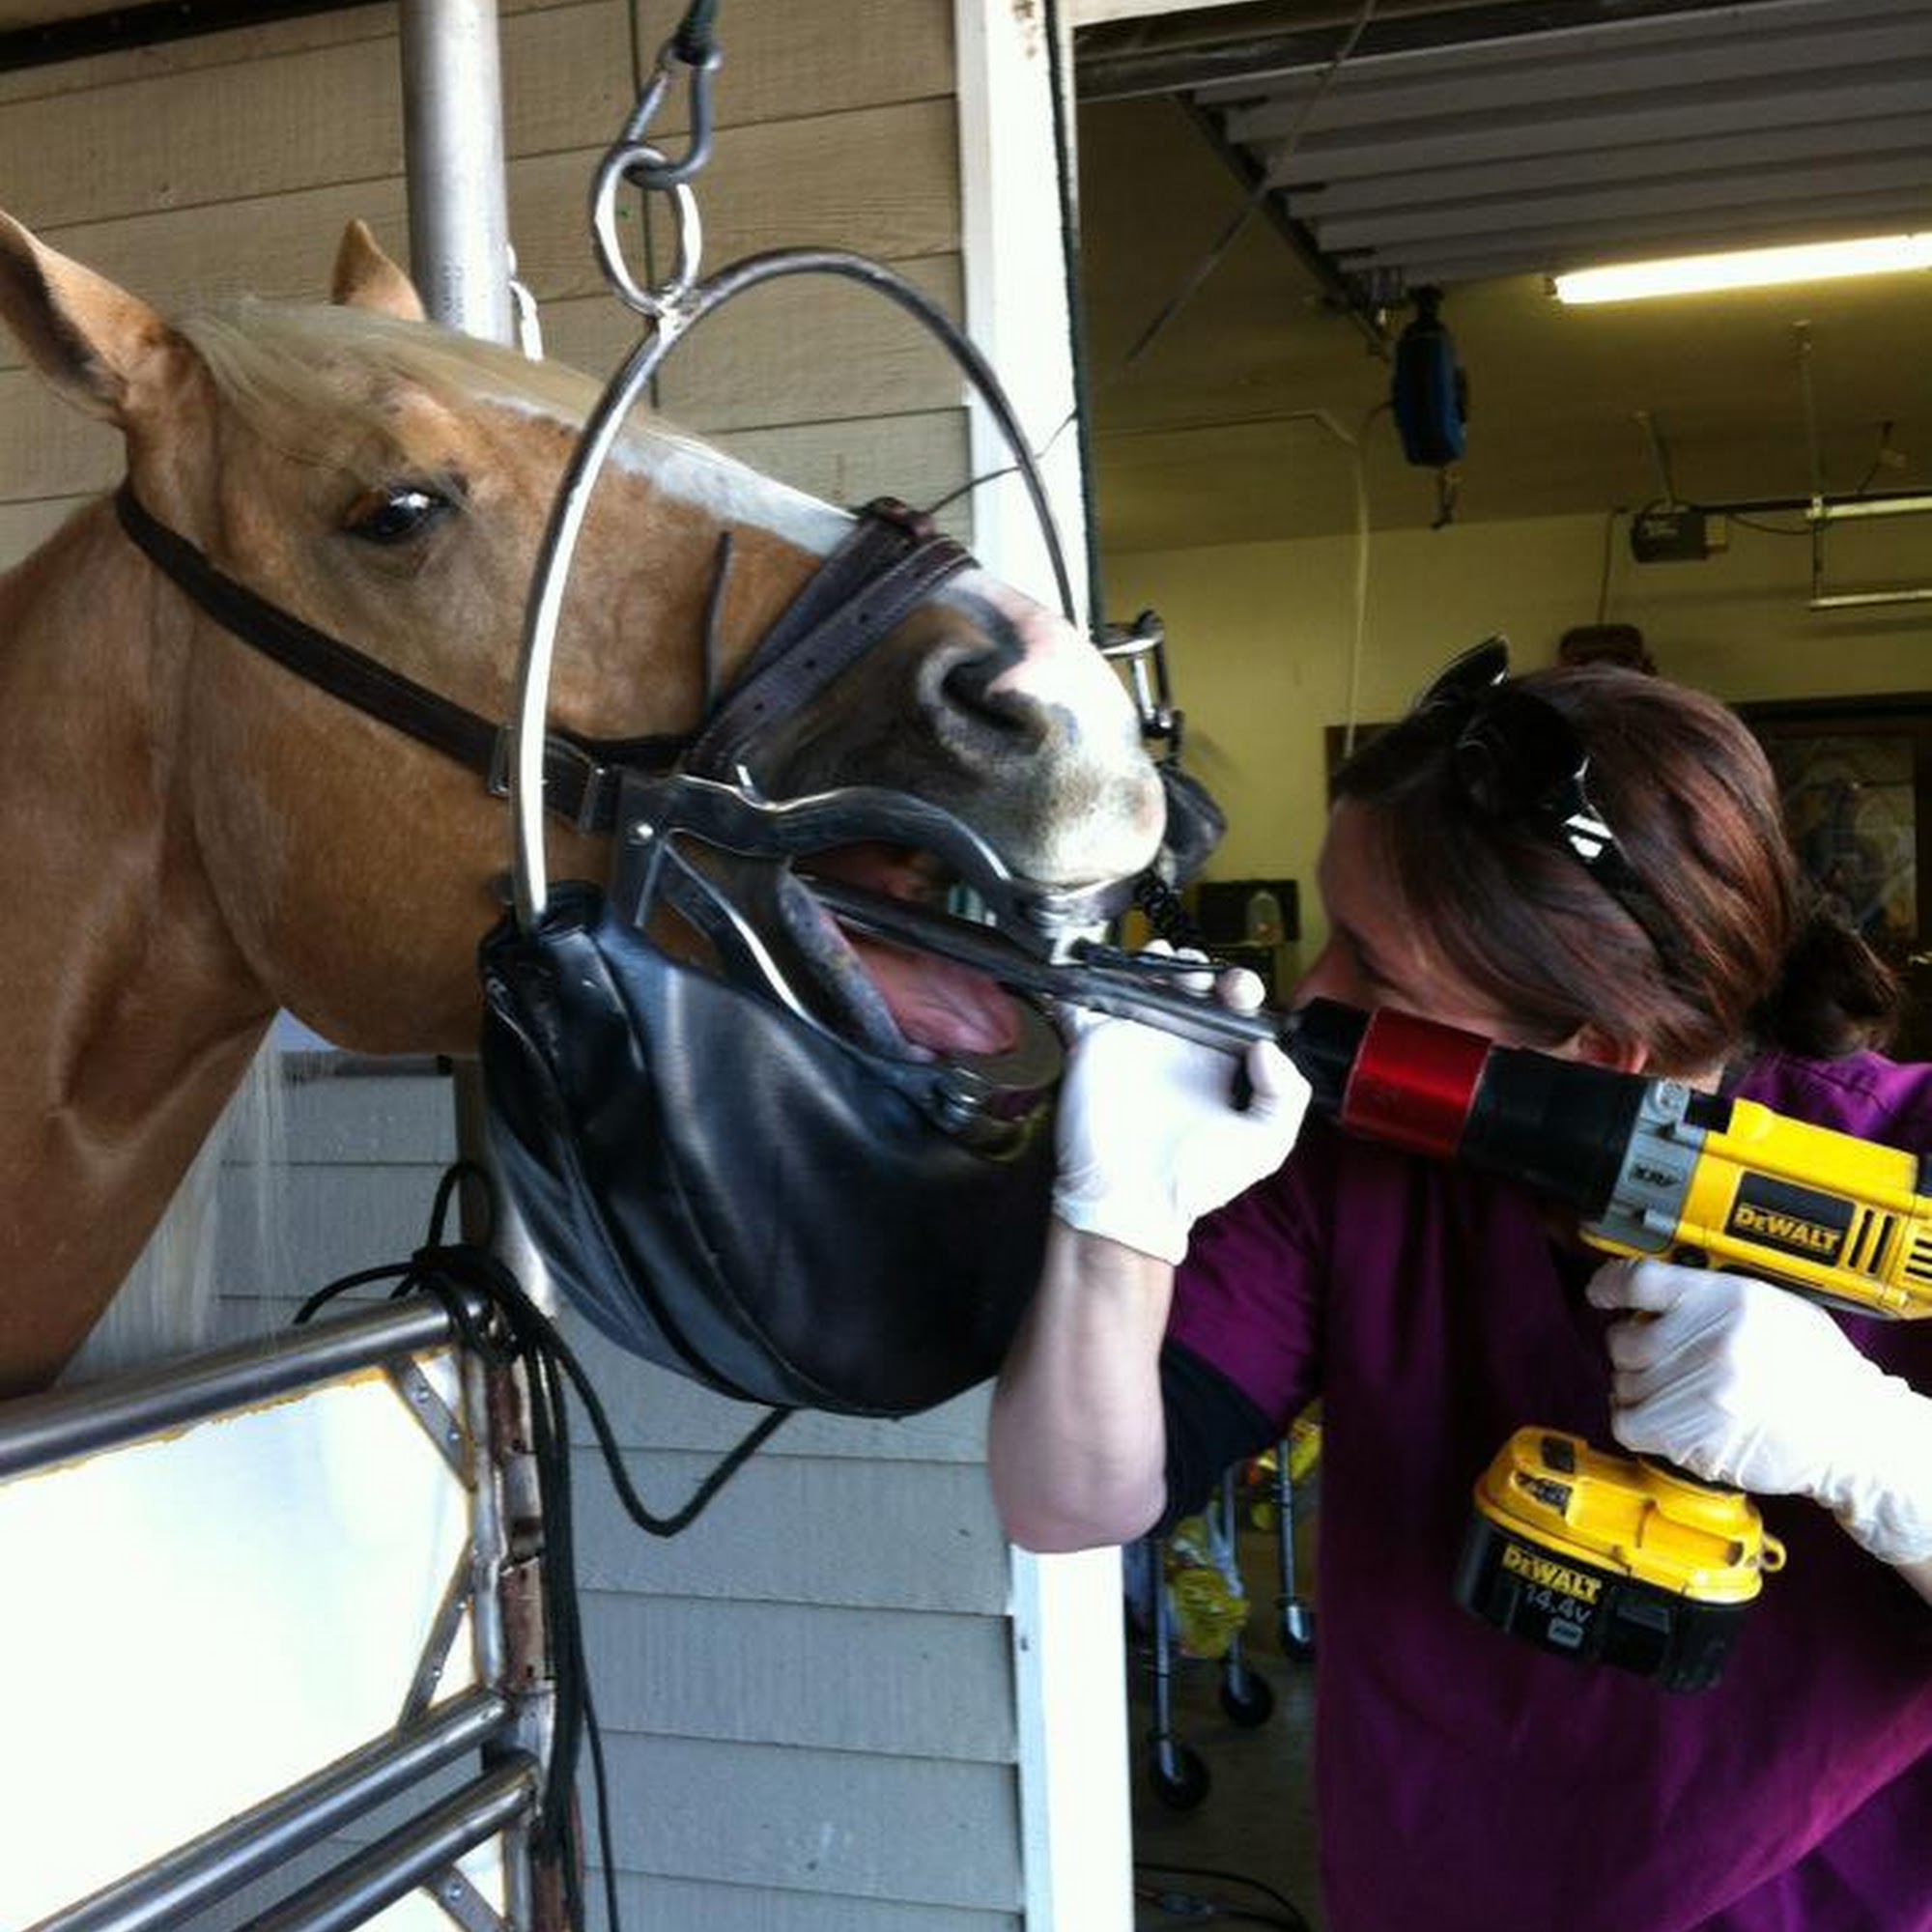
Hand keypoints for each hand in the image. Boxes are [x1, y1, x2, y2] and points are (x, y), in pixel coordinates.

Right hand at [1051, 950, 1308, 1264]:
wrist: (1135, 1202)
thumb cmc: (1197, 1179)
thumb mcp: (1264, 1143)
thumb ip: (1285, 1095)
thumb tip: (1268, 1048)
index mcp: (1215, 1056)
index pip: (1230, 1005)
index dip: (1238, 986)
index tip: (1239, 992)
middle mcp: (1175, 1041)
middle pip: (1186, 979)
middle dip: (1198, 965)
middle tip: (1201, 979)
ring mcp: (1131, 1038)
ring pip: (1138, 975)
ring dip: (1152, 959)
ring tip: (1164, 969)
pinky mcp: (1090, 1042)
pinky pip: (1079, 998)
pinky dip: (1082, 978)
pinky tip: (1105, 975)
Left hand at [1588, 1258, 1931, 1565]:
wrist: (1856, 1433)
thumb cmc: (1818, 1370)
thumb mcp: (1775, 1306)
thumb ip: (1715, 1294)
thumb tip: (1655, 1293)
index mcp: (1729, 1300)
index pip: (1640, 1280)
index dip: (1609, 1284)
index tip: (1601, 1291)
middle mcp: (1709, 1342)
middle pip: (1623, 1336)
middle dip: (1632, 1344)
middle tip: (1655, 1352)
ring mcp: (1699, 1391)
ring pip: (1623, 1381)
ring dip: (1636, 1384)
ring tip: (1669, 1387)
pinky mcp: (1691, 1435)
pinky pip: (1626, 1421)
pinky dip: (1633, 1419)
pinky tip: (1655, 1414)